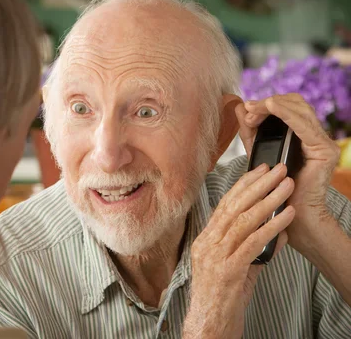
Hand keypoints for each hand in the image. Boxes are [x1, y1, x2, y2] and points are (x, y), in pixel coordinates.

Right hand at [182, 164, 294, 338]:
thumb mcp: (238, 269)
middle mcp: (207, 244)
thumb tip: (278, 232)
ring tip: (286, 187)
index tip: (259, 170)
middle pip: (233, 207)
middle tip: (277, 169)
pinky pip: (252, 243)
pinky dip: (271, 227)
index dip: (243, 185)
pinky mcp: (227, 271)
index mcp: (205, 241)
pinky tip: (285, 216)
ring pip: (242, 220)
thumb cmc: (221, 299)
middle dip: (257, 185)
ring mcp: (215, 257)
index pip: (224, 205)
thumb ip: (255, 249)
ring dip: (267, 200)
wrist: (208, 326)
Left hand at [235, 94, 339, 248]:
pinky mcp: (323, 150)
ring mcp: (322, 142)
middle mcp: (315, 135)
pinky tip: (271, 108)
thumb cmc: (273, 188)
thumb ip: (250, 130)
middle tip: (248, 109)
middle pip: (295, 102)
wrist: (289, 216)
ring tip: (253, 111)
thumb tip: (241, 107)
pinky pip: (304, 124)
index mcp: (302, 135)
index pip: (288, 106)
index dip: (266, 103)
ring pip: (299, 108)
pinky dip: (285, 113)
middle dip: (267, 103)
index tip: (247, 108)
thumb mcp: (258, 152)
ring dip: (272, 106)